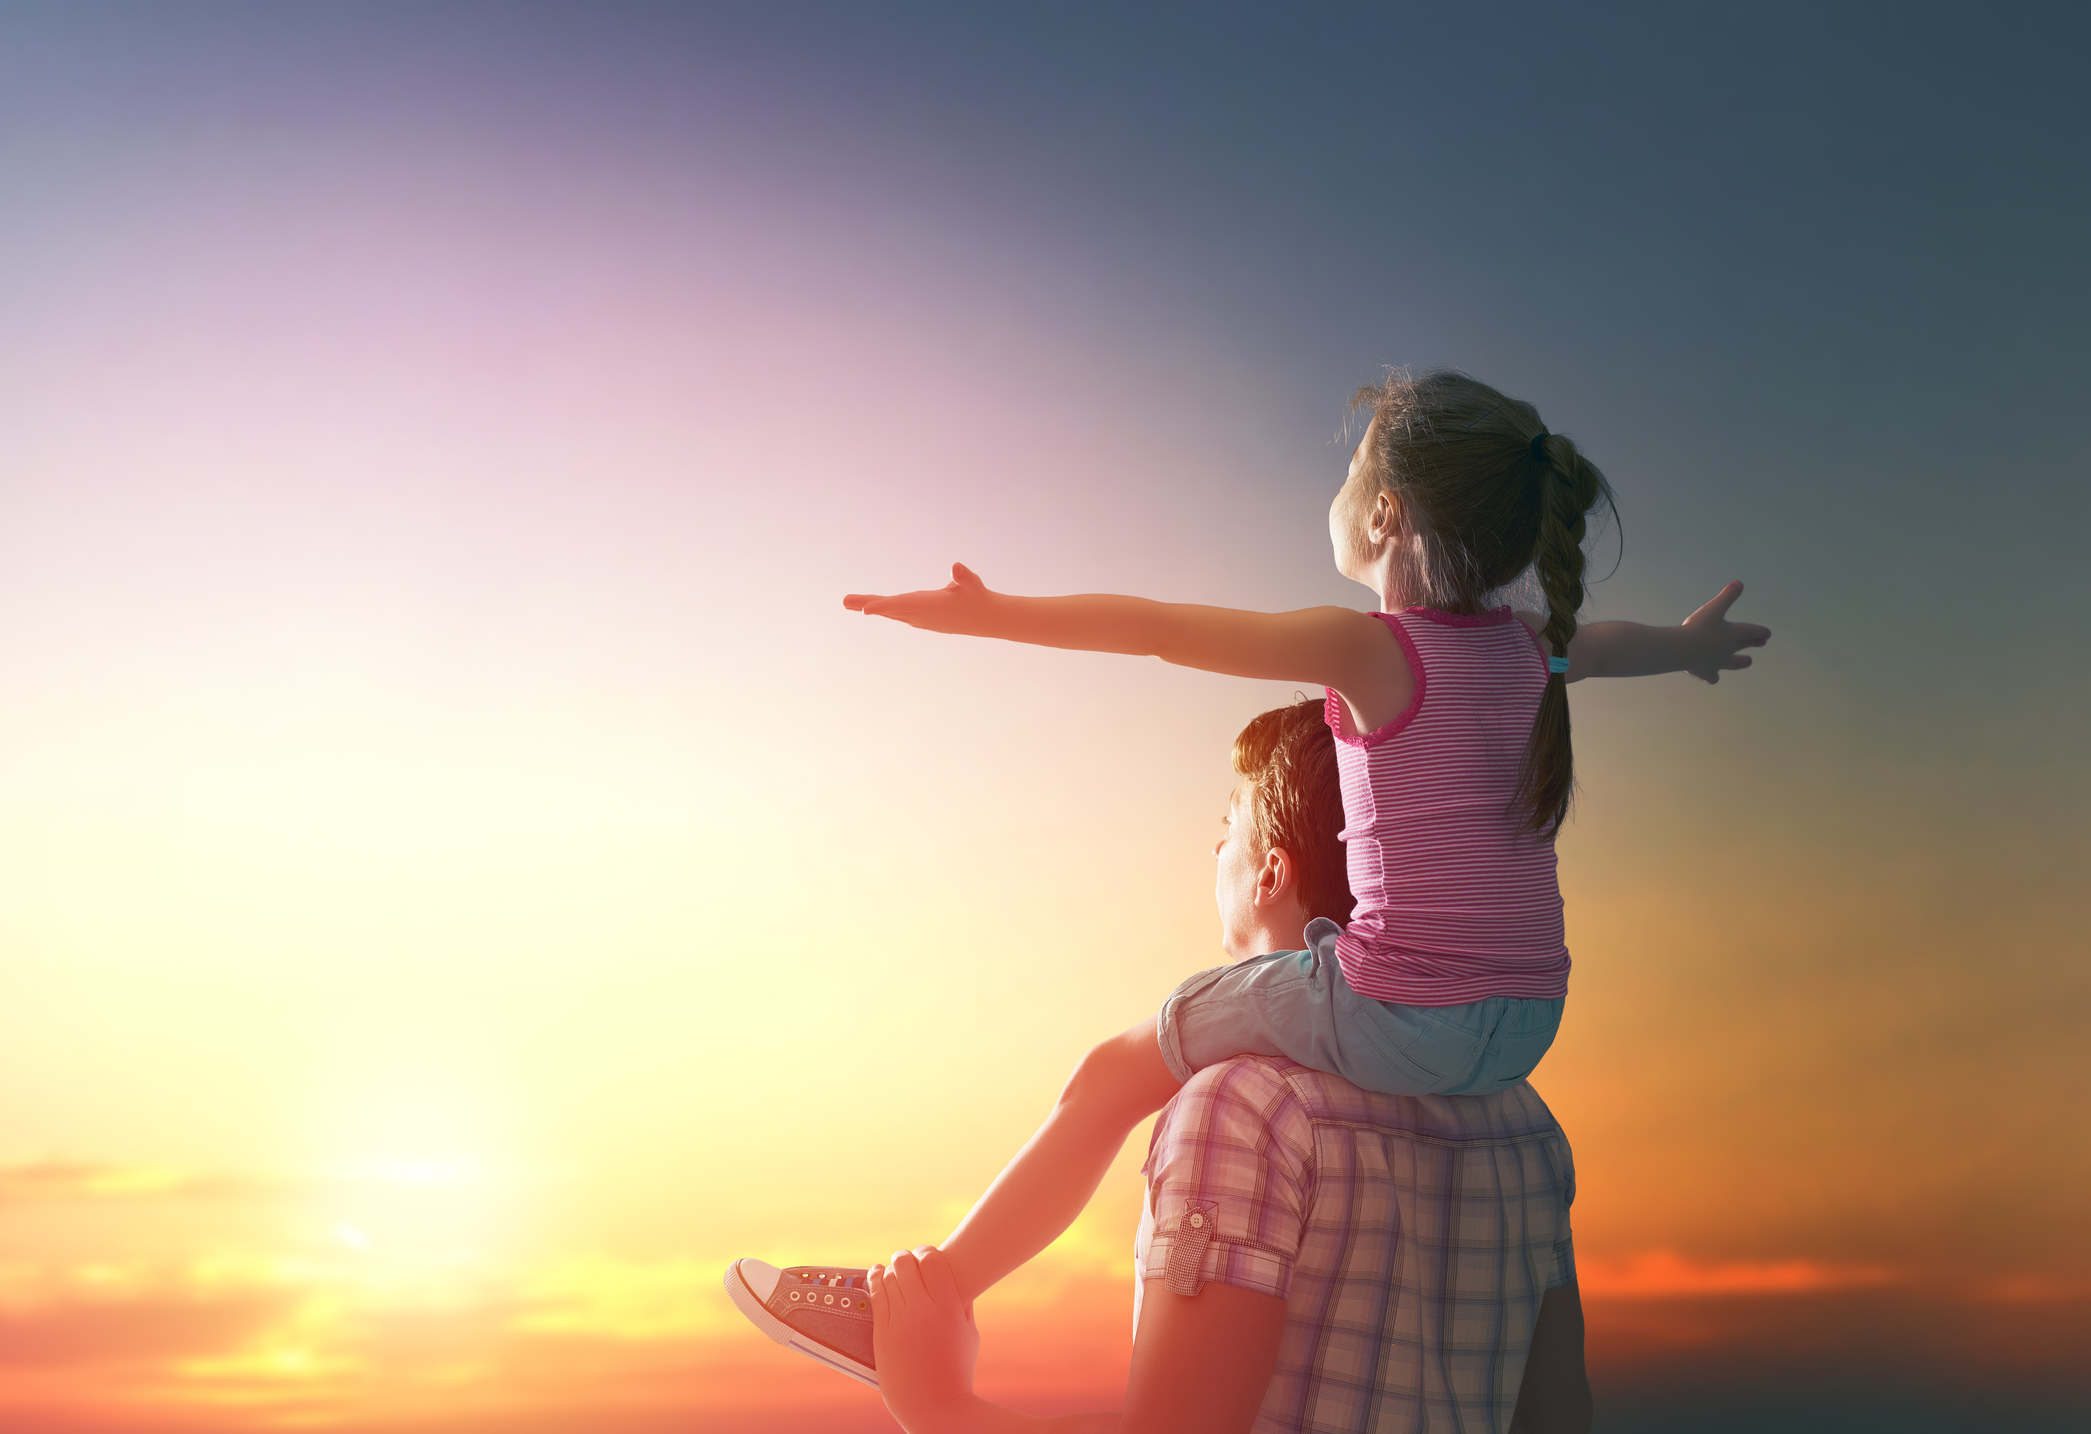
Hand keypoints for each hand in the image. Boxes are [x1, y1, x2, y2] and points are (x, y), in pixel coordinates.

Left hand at [844, 563, 994, 635]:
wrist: (987, 618)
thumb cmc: (979, 598)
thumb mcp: (974, 584)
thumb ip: (964, 577)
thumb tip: (957, 568)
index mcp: (931, 605)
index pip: (903, 604)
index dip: (884, 606)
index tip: (865, 611)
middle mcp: (922, 615)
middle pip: (890, 608)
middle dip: (867, 604)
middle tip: (845, 601)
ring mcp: (921, 619)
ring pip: (892, 612)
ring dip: (871, 606)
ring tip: (849, 603)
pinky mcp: (923, 620)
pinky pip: (898, 614)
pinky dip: (884, 609)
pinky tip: (872, 607)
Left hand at [871, 1246, 981, 1433]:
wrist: (935, 1406)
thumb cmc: (957, 1370)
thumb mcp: (969, 1334)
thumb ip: (964, 1304)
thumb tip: (960, 1281)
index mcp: (948, 1305)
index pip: (931, 1259)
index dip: (927, 1251)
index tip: (927, 1254)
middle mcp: (922, 1307)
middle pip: (906, 1263)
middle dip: (906, 1257)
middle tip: (908, 1260)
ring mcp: (899, 1319)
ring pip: (888, 1276)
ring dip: (890, 1268)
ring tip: (892, 1268)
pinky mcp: (882, 1332)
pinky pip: (875, 1294)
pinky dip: (875, 1280)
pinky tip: (877, 1275)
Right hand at [1680, 581, 1769, 684]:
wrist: (1684, 649)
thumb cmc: (1699, 627)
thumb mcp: (1714, 608)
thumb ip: (1727, 596)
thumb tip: (1739, 583)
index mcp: (1733, 633)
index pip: (1752, 631)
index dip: (1761, 632)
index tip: (1768, 634)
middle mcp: (1728, 649)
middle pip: (1744, 645)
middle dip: (1754, 642)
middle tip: (1762, 642)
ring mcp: (1718, 662)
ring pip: (1734, 663)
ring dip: (1741, 662)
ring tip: (1747, 661)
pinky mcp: (1706, 672)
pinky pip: (1712, 677)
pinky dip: (1713, 676)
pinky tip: (1712, 676)